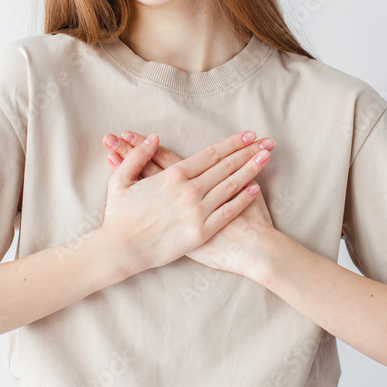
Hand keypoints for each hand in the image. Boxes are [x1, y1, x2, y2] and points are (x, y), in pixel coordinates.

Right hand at [102, 130, 277, 277]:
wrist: (120, 250)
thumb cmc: (119, 216)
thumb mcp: (121, 180)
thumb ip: (138, 156)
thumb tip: (154, 138)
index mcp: (172, 175)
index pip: (211, 154)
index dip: (232, 143)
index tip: (248, 135)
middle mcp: (189, 190)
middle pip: (226, 166)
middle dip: (248, 152)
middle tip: (265, 142)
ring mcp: (197, 212)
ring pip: (231, 186)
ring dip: (251, 170)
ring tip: (266, 158)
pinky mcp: (201, 232)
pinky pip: (227, 212)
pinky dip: (243, 199)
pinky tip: (255, 188)